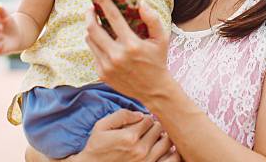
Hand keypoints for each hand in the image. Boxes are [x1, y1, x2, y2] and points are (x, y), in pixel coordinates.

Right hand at [25, 109, 179, 161]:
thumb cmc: (95, 148)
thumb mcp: (101, 127)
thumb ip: (119, 115)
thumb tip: (136, 108)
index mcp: (128, 137)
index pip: (149, 117)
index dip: (149, 112)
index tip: (147, 108)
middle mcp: (139, 151)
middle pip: (159, 129)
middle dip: (158, 122)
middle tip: (155, 116)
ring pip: (165, 143)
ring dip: (164, 135)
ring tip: (160, 129)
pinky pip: (167, 159)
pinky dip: (170, 152)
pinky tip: (168, 146)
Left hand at [84, 0, 172, 105]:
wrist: (154, 90)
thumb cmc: (158, 60)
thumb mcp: (162, 39)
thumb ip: (153, 19)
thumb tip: (141, 3)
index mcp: (131, 45)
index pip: (112, 17)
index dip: (102, 0)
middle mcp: (116, 56)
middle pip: (92, 29)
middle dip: (89, 15)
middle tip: (92, 8)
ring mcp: (107, 66)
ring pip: (90, 41)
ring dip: (90, 29)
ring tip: (97, 23)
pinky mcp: (102, 74)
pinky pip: (93, 53)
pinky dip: (96, 44)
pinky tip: (105, 42)